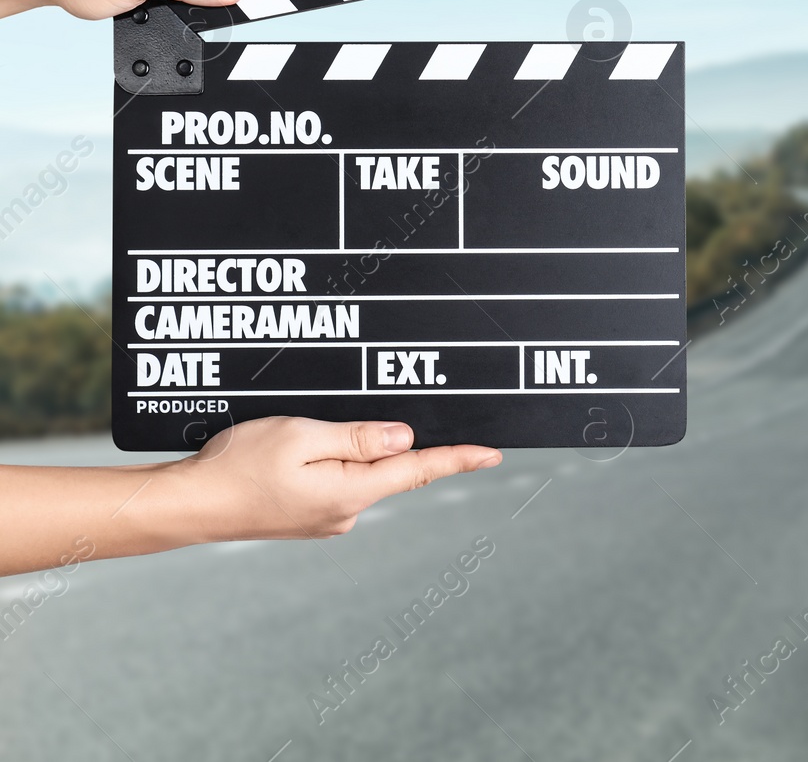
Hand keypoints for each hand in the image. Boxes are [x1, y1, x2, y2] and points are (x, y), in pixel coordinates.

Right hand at [168, 417, 501, 541]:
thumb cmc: (237, 465)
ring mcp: (326, 519)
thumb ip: (358, 438)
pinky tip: (302, 448)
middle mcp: (345, 512)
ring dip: (352, 449)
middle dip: (389, 439)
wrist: (188, 505)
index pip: (418, 469)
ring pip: (358, 473)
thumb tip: (405, 439)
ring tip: (307, 432)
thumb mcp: (302, 437)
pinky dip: (333, 461)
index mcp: (350, 492)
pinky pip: (336, 481)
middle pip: (389, 467)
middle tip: (370, 413)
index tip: (494, 453)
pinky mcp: (307, 517)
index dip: (458, 458)